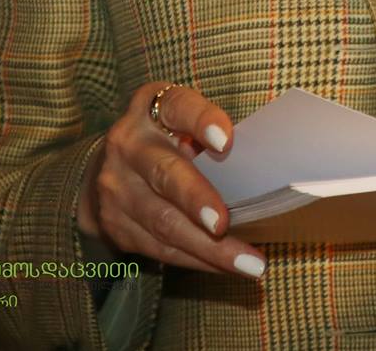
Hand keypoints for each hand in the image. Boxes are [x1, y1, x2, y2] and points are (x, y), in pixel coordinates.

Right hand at [78, 81, 265, 279]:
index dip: (202, 122)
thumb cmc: (168, 138)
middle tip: (223, 223)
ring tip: (246, 263)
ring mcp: (116, 186)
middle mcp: (128, 144)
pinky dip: (196, 259)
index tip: (227, 142)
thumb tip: (268, 163)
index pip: (179, 107)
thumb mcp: (185, 120)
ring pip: (163, 221)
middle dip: (196, 200)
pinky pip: (159, 247)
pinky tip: (225, 267)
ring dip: (207, 247)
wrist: (107, 167)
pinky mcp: (114, 224)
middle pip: (164, 173)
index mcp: (152, 107)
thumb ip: (213, 134)